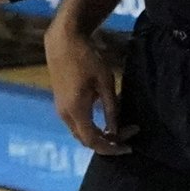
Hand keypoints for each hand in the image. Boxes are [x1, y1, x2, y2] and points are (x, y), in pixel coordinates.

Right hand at [44, 16, 130, 155]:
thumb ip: (111, 109)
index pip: (93, 141)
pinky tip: (105, 119)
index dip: (111, 148)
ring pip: (80, 133)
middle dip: (108, 142)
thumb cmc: (87, 59)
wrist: (63, 42)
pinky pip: (76, 124)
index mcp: (76, 110)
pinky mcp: (61, 103)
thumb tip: (116, 130)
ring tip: (119, 128)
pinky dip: (91, 127)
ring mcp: (60, 109)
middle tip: (129, 134)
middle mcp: (65, 114)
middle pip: (86, 140)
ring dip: (99, 135)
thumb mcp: (105, 84)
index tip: (129, 147)